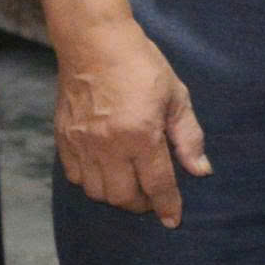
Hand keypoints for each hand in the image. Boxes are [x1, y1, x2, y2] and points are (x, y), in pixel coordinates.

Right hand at [54, 19, 209, 226]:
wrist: (94, 44)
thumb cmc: (141, 66)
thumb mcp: (176, 96)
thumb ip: (188, 137)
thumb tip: (200, 170)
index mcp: (140, 134)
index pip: (157, 183)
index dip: (167, 205)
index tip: (172, 220)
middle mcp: (108, 145)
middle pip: (123, 196)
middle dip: (142, 204)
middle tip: (154, 197)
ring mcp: (82, 144)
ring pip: (97, 192)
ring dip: (117, 196)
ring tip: (133, 184)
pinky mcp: (63, 139)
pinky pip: (76, 177)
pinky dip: (93, 183)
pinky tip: (107, 171)